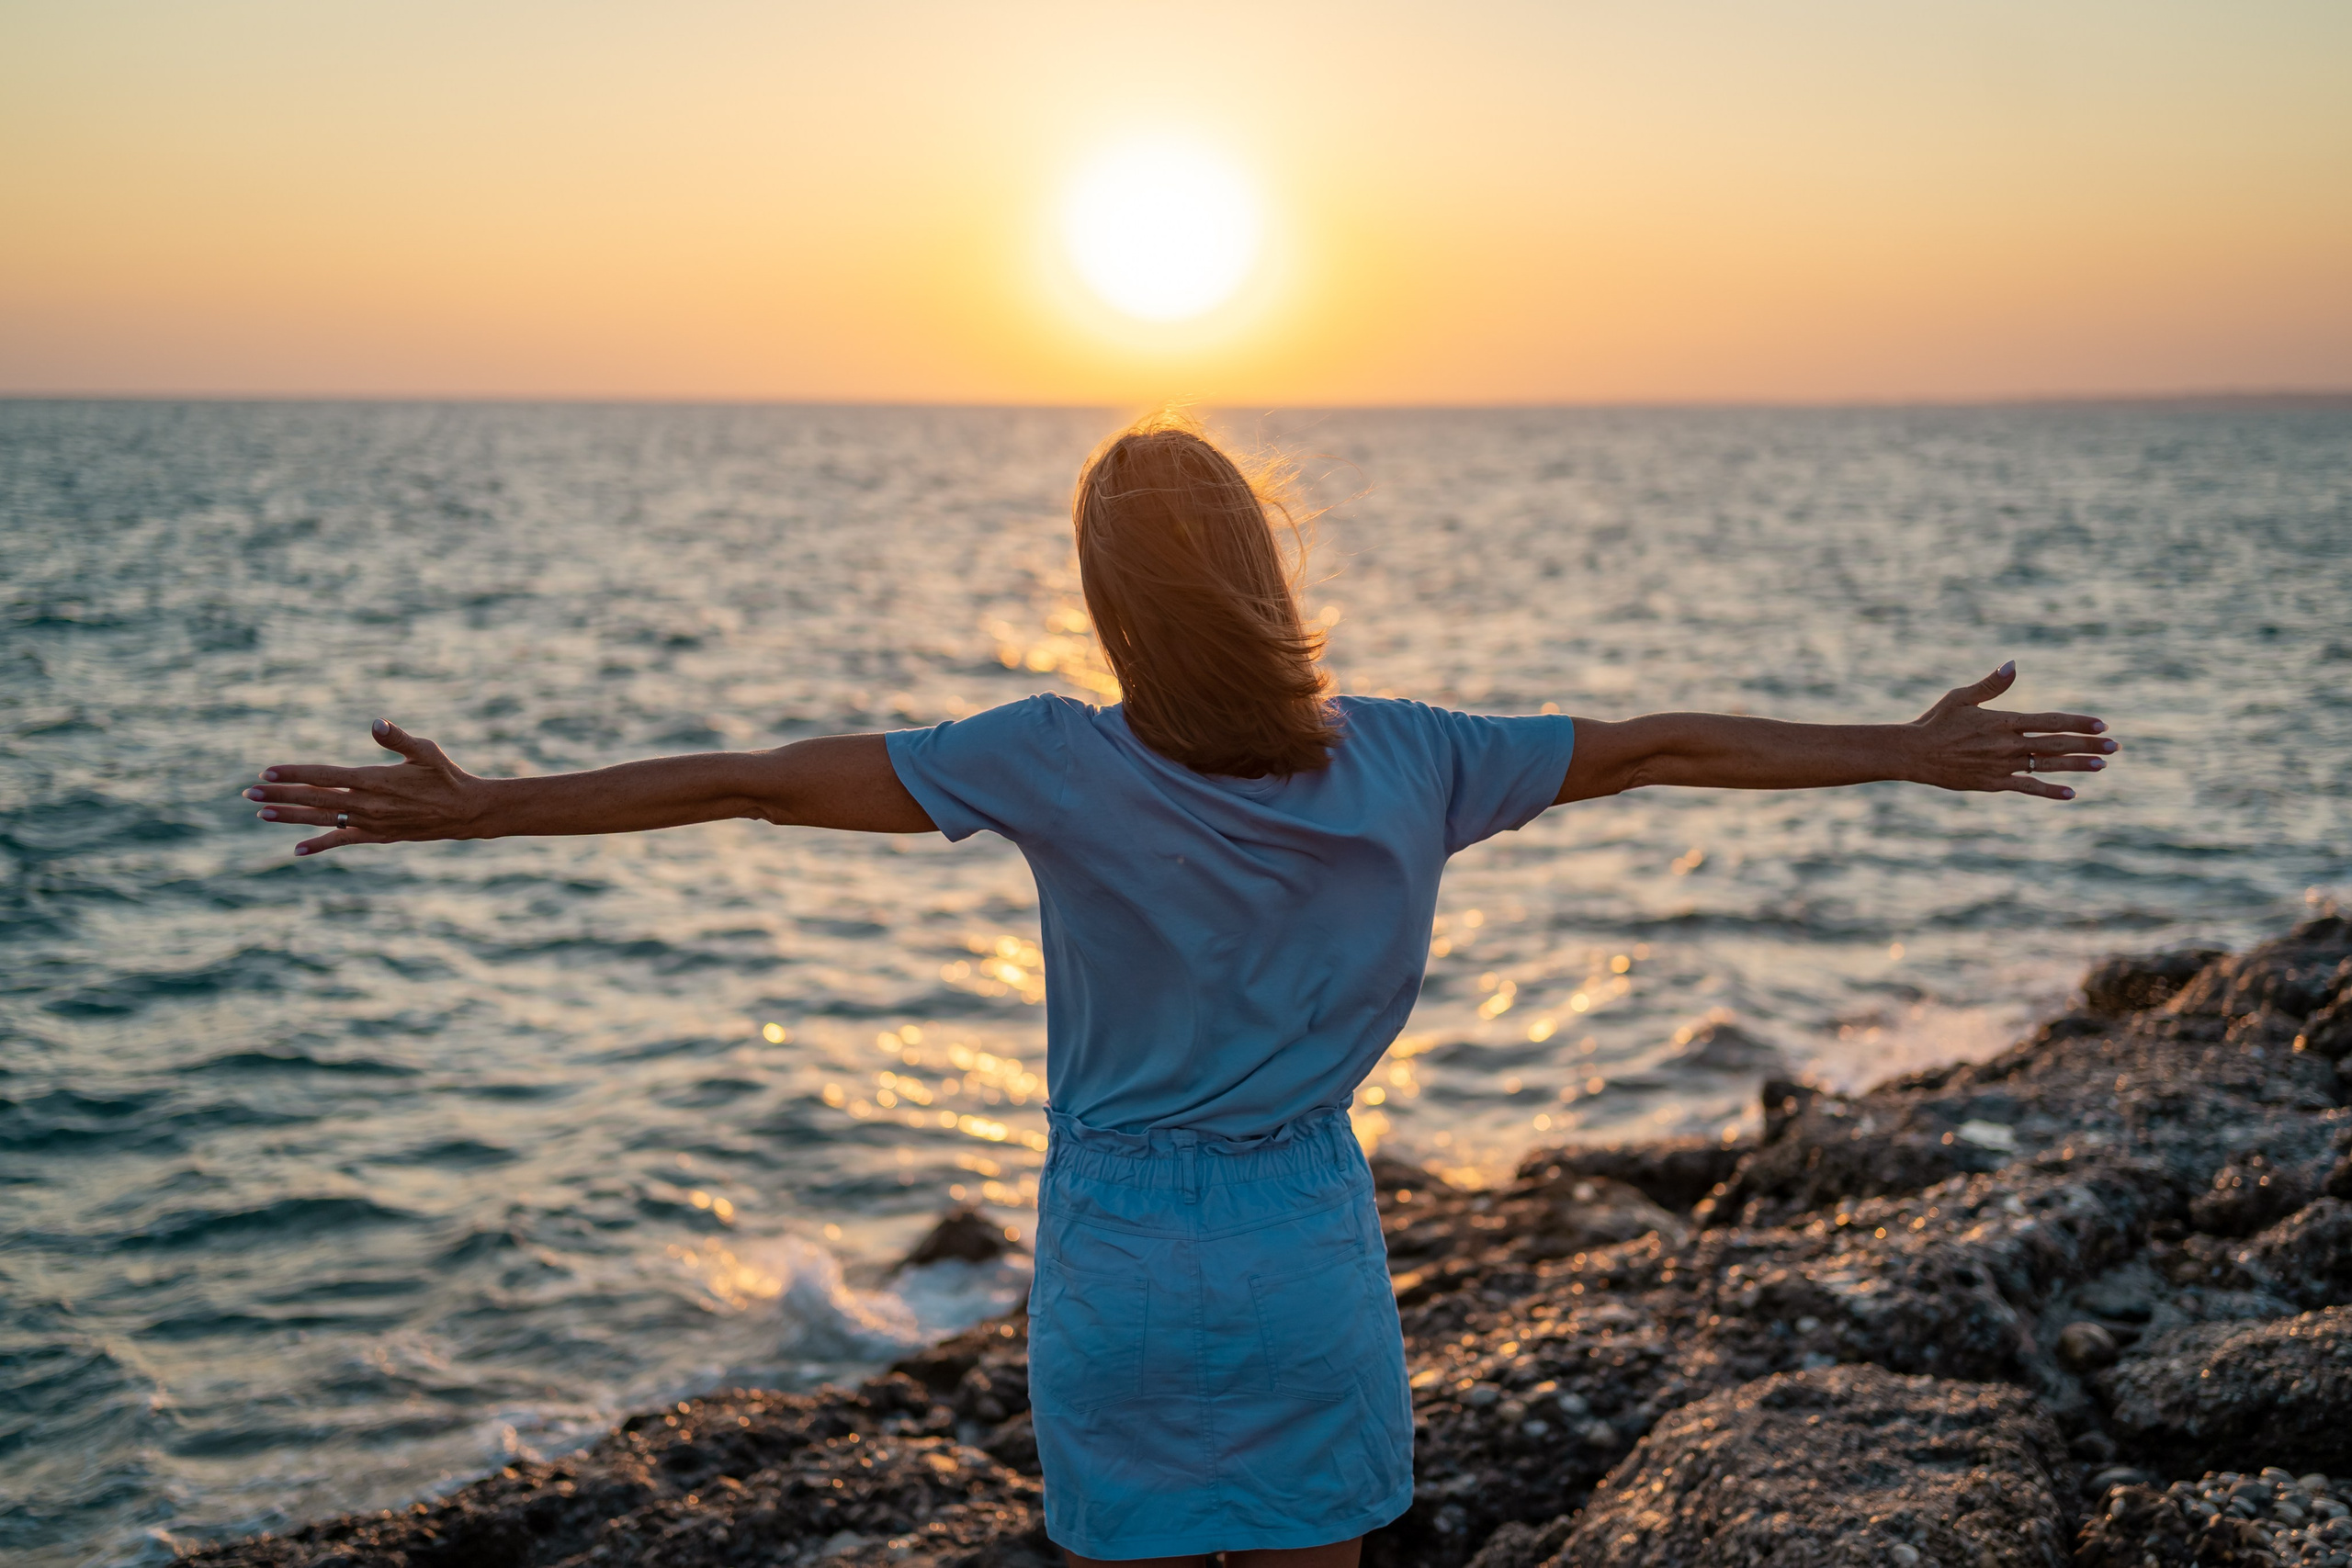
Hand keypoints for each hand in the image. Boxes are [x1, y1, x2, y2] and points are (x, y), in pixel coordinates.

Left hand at [244, 719, 488, 854]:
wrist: (466, 812)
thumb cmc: (446, 776)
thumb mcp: (426, 750)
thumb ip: (398, 738)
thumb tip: (375, 723)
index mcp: (373, 780)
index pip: (324, 776)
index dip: (294, 774)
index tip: (267, 771)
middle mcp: (367, 804)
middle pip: (314, 799)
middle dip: (280, 795)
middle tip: (249, 792)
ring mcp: (370, 823)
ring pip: (321, 819)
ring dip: (289, 816)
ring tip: (261, 812)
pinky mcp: (377, 836)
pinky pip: (342, 840)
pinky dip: (319, 844)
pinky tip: (297, 849)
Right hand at [1906, 661, 2115, 799]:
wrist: (1913, 753)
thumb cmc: (1936, 721)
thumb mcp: (1961, 697)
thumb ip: (1991, 684)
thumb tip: (2013, 665)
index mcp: (2003, 721)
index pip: (2050, 722)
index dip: (2078, 723)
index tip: (2101, 725)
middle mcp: (2007, 744)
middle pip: (2056, 744)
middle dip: (2088, 745)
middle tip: (2115, 746)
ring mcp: (2002, 766)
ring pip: (2047, 766)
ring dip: (2077, 766)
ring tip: (2102, 765)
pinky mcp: (1993, 783)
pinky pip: (2027, 788)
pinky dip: (2050, 791)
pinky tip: (2071, 793)